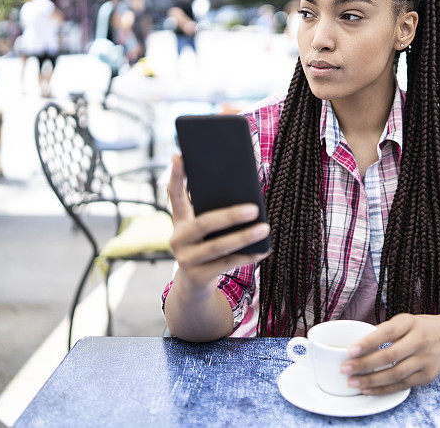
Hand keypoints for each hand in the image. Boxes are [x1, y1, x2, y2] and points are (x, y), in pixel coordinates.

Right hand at [167, 154, 269, 293]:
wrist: (193, 285)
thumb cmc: (205, 246)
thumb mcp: (202, 229)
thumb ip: (213, 210)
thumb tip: (244, 190)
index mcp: (179, 222)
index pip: (174, 195)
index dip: (176, 176)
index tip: (179, 155)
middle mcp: (177, 239)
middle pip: (204, 224)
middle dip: (230, 215)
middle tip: (254, 208)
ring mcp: (186, 259)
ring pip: (218, 247)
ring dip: (244, 237)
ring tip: (264, 228)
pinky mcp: (198, 276)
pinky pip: (227, 264)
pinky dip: (247, 256)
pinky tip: (264, 249)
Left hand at [339, 313, 439, 394]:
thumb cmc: (420, 328)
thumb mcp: (405, 320)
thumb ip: (385, 330)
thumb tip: (358, 344)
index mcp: (410, 323)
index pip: (387, 332)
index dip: (368, 342)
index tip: (350, 350)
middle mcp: (419, 341)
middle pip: (389, 355)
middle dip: (364, 364)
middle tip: (345, 369)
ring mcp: (424, 360)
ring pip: (395, 374)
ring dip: (371, 380)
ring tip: (352, 382)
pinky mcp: (427, 376)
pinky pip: (401, 385)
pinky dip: (383, 389)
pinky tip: (368, 389)